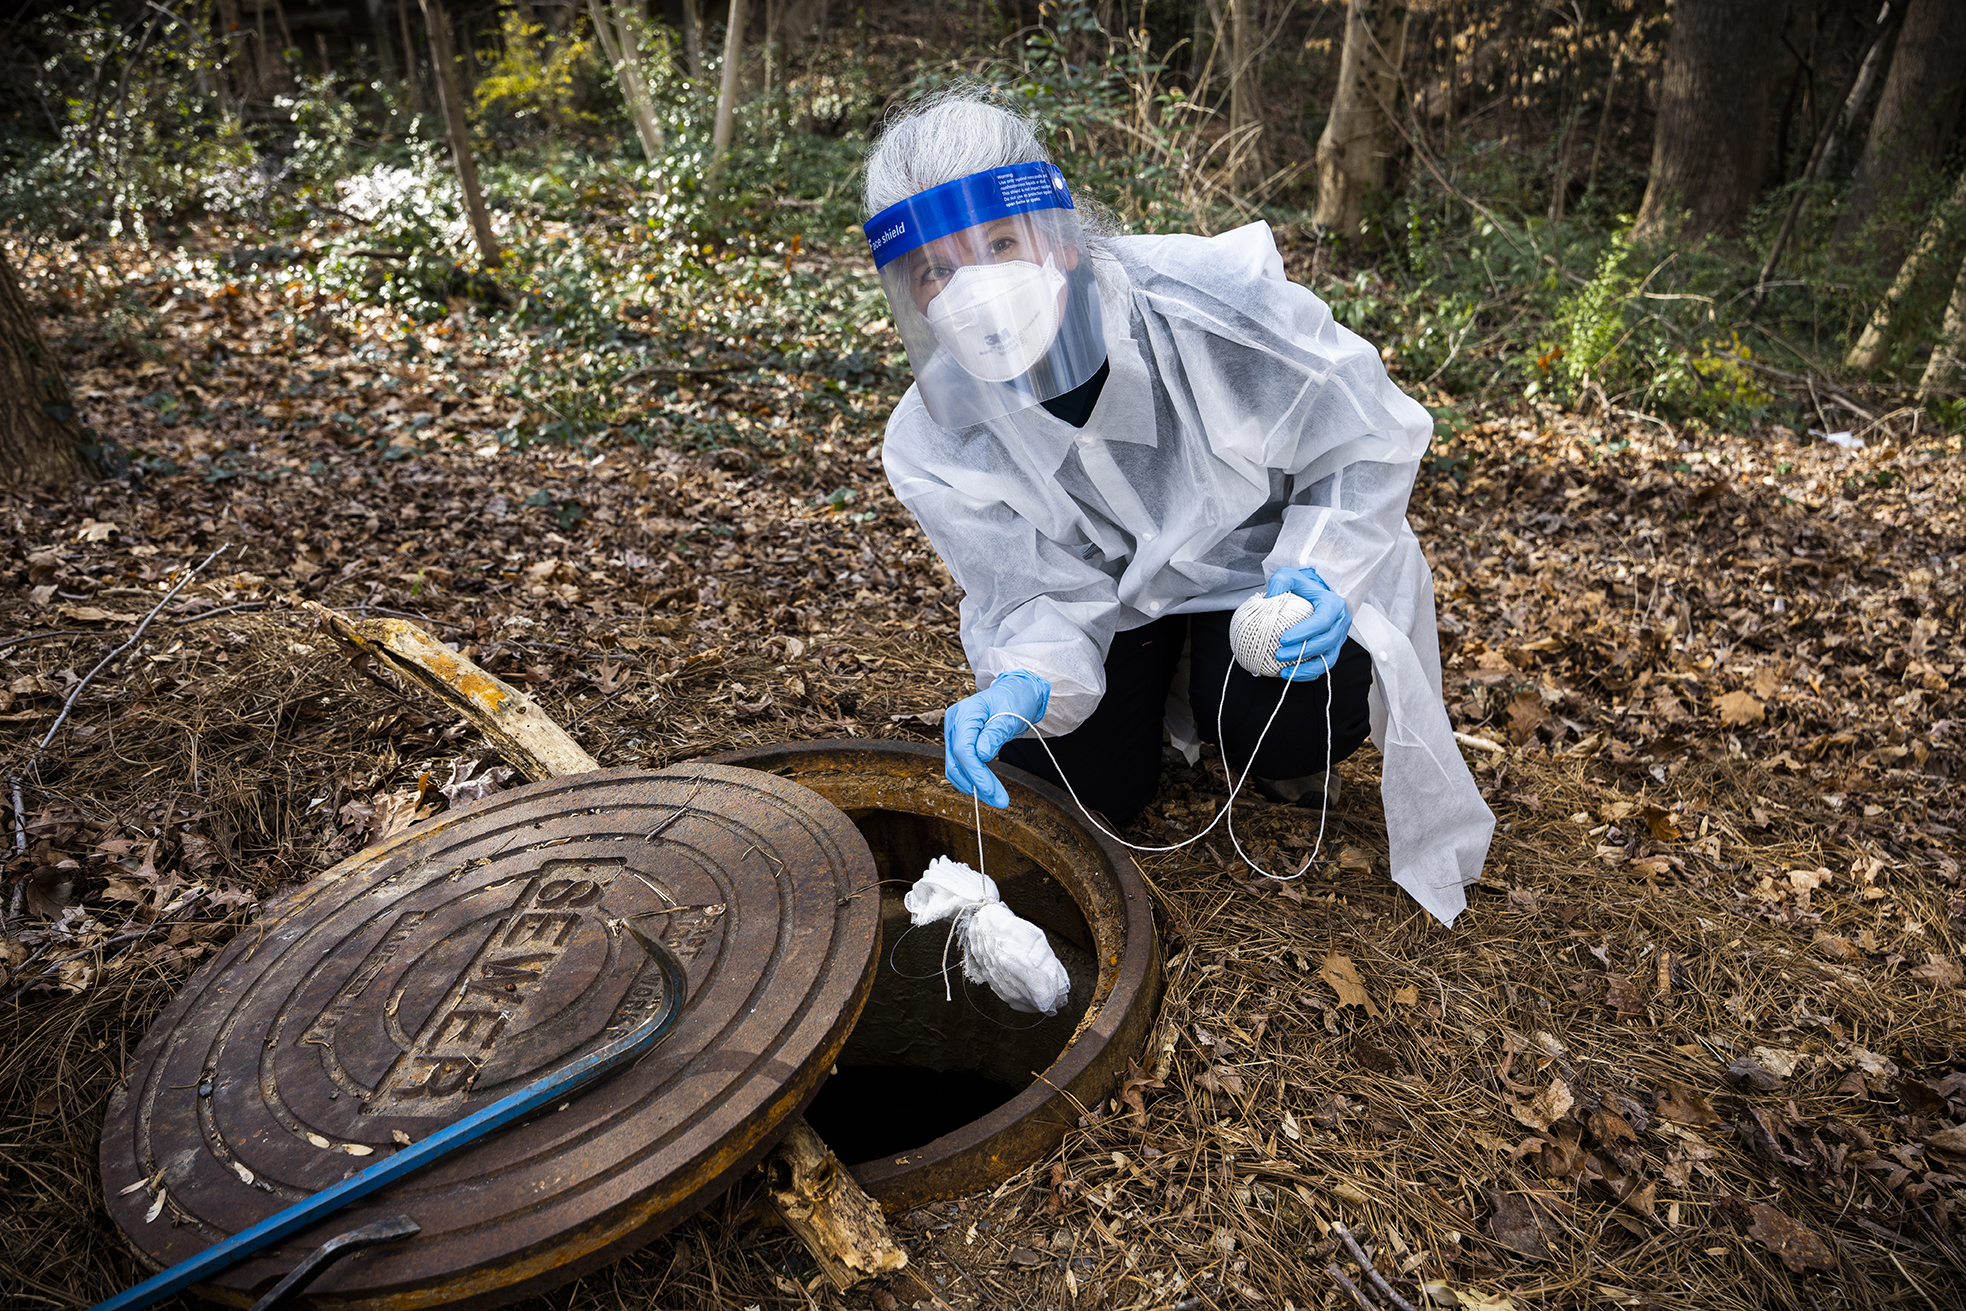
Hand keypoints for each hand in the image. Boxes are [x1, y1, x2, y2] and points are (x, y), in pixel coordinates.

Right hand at [943, 670, 1050, 807]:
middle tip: (1000, 801)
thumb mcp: (1010, 715)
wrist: (1014, 692)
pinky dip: (972, 778)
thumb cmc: (1014, 700)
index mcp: (964, 713)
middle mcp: (954, 722)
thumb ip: (995, 734)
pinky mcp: (959, 742)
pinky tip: (987, 788)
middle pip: (956, 761)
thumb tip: (982, 755)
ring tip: (996, 798)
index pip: (963, 749)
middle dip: (976, 784)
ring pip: (955, 767)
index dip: (976, 773)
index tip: (992, 790)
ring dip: (974, 786)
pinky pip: (960, 765)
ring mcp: (954, 733)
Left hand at [1266, 567, 1350, 681]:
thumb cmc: (1303, 586)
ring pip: (1328, 659)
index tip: (1283, 639)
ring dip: (1306, 668)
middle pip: (1325, 642)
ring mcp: (1339, 638)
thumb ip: (1280, 582)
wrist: (1317, 593)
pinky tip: (1290, 674)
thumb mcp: (1290, 575)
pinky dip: (1309, 673)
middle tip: (1279, 654)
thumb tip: (1270, 597)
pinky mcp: (1334, 649)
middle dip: (1302, 652)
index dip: (1304, 633)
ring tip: (1284, 672)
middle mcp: (1340, 623)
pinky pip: (1324, 666)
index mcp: (1333, 605)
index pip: (1322, 622)